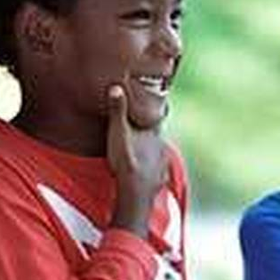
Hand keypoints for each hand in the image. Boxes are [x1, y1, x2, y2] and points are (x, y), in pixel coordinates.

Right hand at [107, 85, 167, 236]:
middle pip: (158, 135)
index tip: (152, 105)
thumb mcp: (118, 133)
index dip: (154, 111)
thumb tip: (116, 87)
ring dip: (152, 150)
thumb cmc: (126, 161)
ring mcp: (162, 163)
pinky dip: (152, 168)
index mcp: (153, 133)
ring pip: (159, 152)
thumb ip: (117, 111)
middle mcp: (161, 146)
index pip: (157, 116)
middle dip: (150, 132)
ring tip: (142, 150)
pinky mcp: (160, 179)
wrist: (136, 192)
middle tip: (141, 129)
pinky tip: (145, 170)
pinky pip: (158, 171)